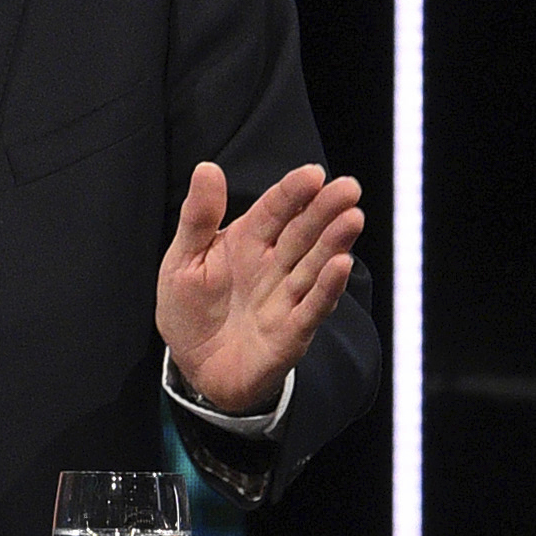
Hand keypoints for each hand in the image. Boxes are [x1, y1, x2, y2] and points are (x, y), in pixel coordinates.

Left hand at [156, 161, 363, 414]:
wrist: (194, 367)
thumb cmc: (190, 309)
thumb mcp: (183, 260)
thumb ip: (198, 218)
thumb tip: (206, 168)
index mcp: (248, 241)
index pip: (275, 210)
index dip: (293, 192)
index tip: (313, 174)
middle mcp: (273, 265)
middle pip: (303, 232)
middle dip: (325, 210)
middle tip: (348, 189)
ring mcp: (286, 298)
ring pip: (314, 265)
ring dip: (334, 243)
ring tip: (352, 219)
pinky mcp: (291, 333)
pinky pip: (311, 308)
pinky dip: (326, 288)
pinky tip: (340, 265)